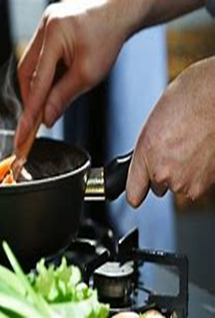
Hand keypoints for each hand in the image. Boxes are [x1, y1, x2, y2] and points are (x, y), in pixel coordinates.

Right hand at [14, 0, 139, 148]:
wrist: (118, 12)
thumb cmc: (108, 37)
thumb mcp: (88, 73)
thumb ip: (63, 96)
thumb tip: (47, 118)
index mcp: (54, 35)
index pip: (37, 82)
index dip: (30, 112)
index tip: (23, 133)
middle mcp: (44, 28)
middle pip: (26, 73)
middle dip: (32, 99)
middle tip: (38, 119)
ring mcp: (44, 29)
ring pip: (31, 67)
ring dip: (38, 88)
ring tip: (50, 102)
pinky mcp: (47, 32)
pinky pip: (39, 60)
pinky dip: (44, 77)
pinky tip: (52, 87)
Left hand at [126, 56, 214, 206]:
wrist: (212, 98)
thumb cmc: (183, 106)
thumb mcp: (148, 131)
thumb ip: (141, 160)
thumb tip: (141, 177)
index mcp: (147, 161)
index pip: (134, 194)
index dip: (135, 192)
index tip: (135, 195)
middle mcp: (166, 176)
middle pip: (158, 186)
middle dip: (161, 171)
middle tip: (171, 148)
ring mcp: (188, 182)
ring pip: (178, 185)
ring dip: (181, 171)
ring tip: (187, 146)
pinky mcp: (206, 183)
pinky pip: (195, 183)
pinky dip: (197, 172)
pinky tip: (198, 151)